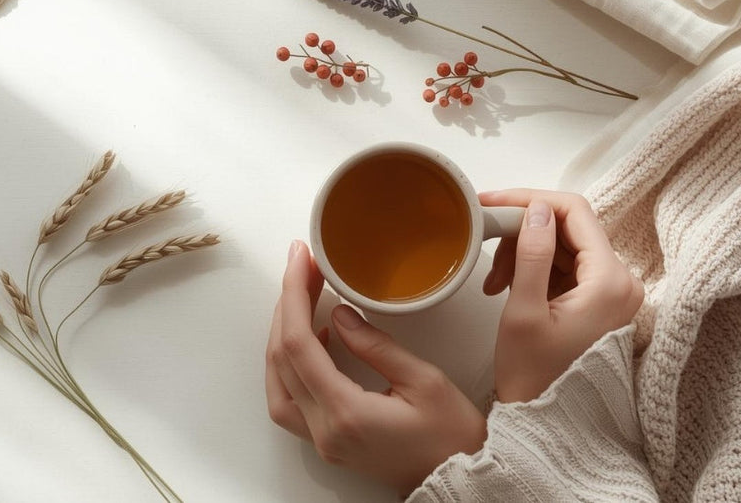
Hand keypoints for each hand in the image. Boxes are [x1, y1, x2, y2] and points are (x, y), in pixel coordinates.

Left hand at [266, 241, 486, 495]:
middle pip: (281, 360)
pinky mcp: (328, 442)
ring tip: (302, 298)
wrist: (464, 481)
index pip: (299, 345)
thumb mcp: (424, 381)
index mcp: (346, 414)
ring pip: (277, 383)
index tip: (300, 260)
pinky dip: (293, 364)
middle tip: (302, 268)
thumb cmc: (453, 437)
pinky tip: (315, 338)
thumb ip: (376, 346)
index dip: (294, 296)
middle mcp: (324, 432)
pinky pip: (292, 399)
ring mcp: (322, 441)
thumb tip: (338, 314)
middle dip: (286, 306)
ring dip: (282, 336)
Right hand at [481, 190, 642, 403]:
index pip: (574, 211)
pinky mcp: (600, 303)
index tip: (493, 202)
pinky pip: (567, 267)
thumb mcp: (524, 312)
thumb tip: (535, 208)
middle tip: (488, 247)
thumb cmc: (535, 379)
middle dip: (524, 231)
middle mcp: (622, 282)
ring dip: (526, 251)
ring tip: (495, 281)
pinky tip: (509, 287)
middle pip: (569, 227)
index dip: (530, 199)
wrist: (549, 426)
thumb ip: (532, 254)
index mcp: (610, 281)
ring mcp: (613, 293)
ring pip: (565, 246)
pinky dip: (536, 269)